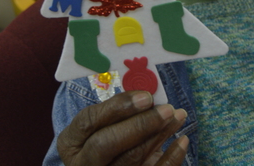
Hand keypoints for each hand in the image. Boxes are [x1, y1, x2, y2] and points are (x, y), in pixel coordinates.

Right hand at [57, 91, 188, 165]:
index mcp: (71, 142)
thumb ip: (119, 109)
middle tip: (166, 109)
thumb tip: (148, 95)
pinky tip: (182, 140)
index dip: (117, 108)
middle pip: (105, 144)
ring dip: (159, 135)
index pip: (89, 121)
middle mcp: (82, 163)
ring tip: (177, 116)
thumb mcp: (102, 123)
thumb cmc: (107, 135)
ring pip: (130, 160)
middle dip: (139, 125)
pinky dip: (171, 158)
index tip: (146, 96)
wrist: (107, 164)